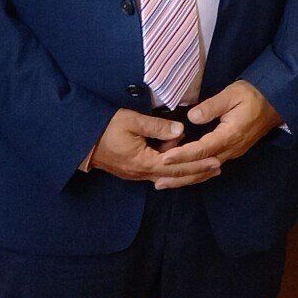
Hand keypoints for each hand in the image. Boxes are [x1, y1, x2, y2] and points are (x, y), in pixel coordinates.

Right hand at [90, 108, 223, 187]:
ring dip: (186, 172)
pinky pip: (157, 173)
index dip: (197, 163)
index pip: (177, 165)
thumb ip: (157, 127)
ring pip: (167, 176)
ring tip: (205, 168)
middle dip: (197, 172)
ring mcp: (136, 174)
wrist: (80, 141)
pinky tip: (180, 165)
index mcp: (144, 162)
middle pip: (175, 176)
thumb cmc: (105, 127)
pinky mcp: (132, 171)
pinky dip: (172, 170)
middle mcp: (142, 173)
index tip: (216, 160)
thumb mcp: (132, 121)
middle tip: (218, 168)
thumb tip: (181, 131)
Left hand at [157, 81, 282, 178]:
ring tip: (165, 183)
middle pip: (202, 168)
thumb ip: (212, 106)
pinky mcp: (232, 152)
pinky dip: (196, 174)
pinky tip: (184, 176)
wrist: (275, 102)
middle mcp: (231, 149)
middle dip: (180, 175)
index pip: (202, 149)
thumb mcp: (232, 94)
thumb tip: (192, 118)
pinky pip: (211, 167)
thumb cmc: (252, 95)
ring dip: (186, 178)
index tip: (163, 158)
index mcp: (230, 135)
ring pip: (206, 171)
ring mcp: (232, 152)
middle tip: (158, 181)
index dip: (182, 155)